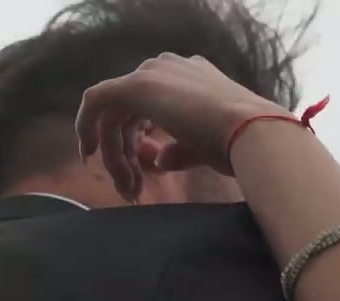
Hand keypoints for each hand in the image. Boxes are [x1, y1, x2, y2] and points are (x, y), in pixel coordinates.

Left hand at [75, 53, 289, 198]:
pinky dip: (87, 126)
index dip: (138, 142)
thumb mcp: (203, 147)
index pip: (150, 109)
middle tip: (131, 190)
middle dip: (126, 155)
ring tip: (129, 190)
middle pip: (130, 113)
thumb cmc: (238, 144)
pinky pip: (97, 100)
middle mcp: (169, 69)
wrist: (251, 133)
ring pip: (116, 115)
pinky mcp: (137, 85)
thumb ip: (177, 150)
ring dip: (117, 155)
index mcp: (191, 78)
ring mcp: (154, 73)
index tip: (137, 173)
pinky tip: (88, 153)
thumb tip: (159, 160)